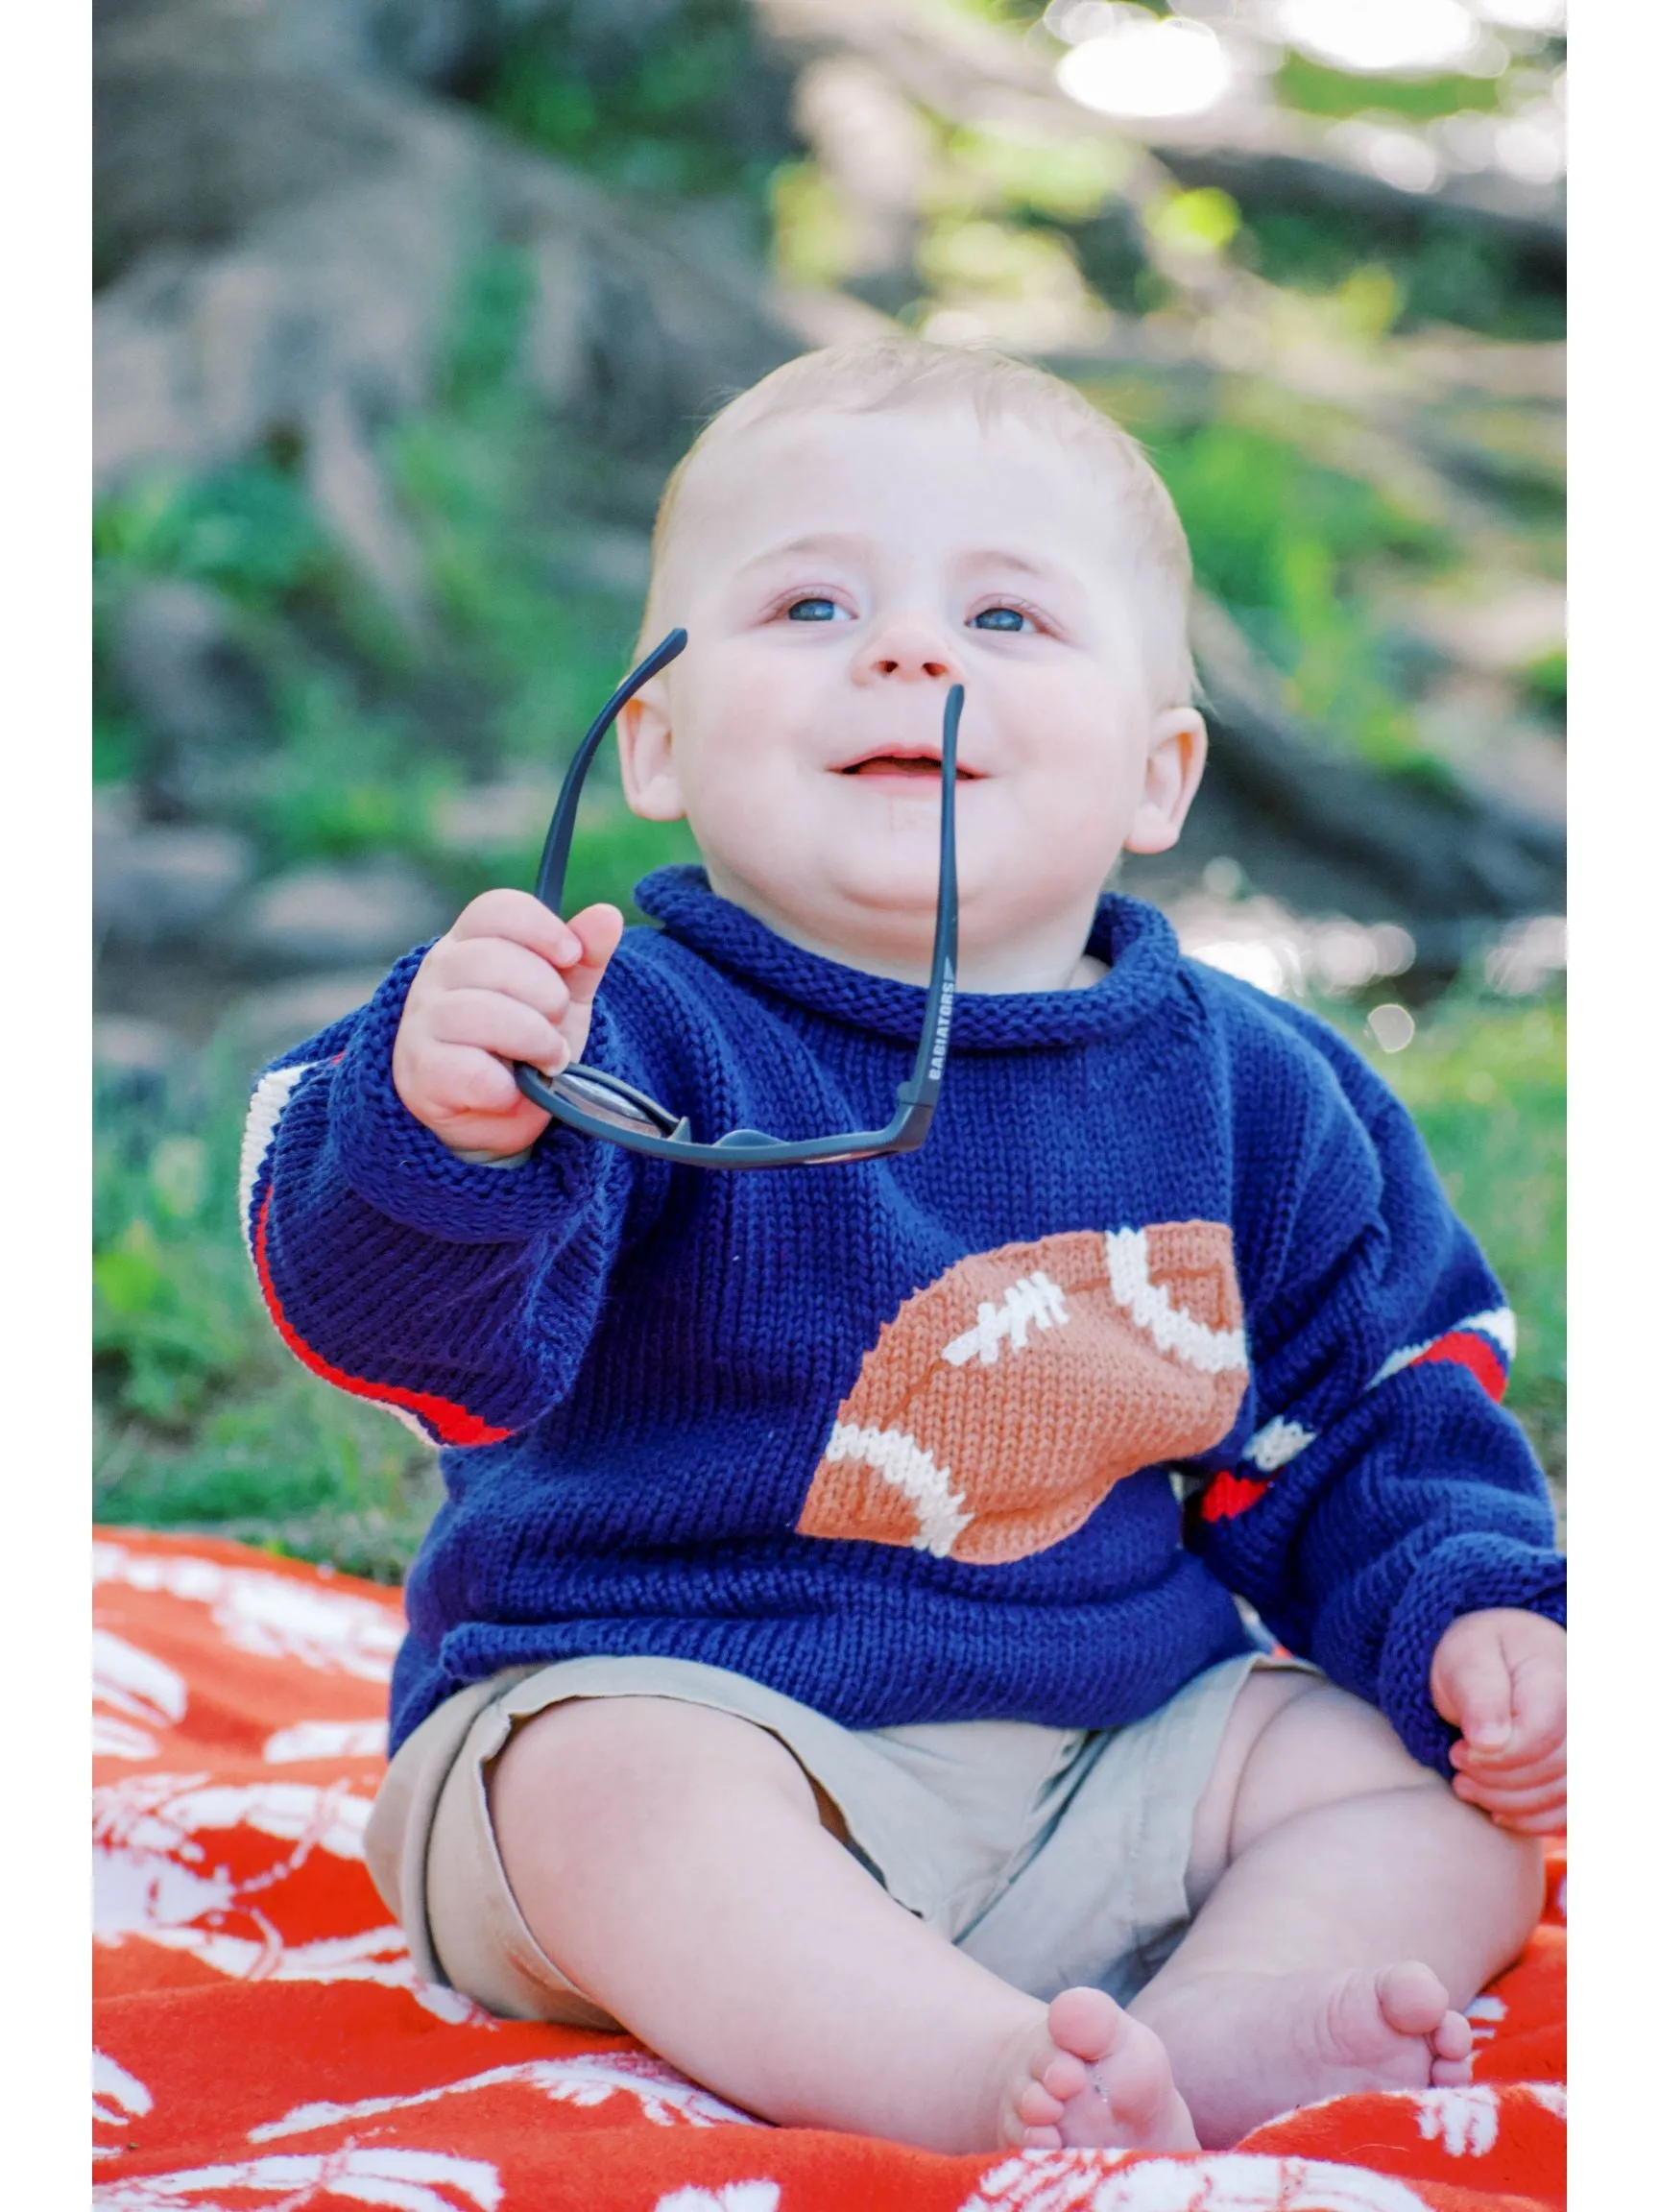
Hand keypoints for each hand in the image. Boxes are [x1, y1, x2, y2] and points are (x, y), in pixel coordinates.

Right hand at [392, 890, 624, 1157]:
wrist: (492, 1113)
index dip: (541, 928)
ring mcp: (423, 1020)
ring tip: (549, 1060)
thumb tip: (607, 915)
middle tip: (558, 1022)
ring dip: (534, 1040)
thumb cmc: (522, 1042)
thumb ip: (584, 959)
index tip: (572, 956)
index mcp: (470, 942)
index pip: (496, 909)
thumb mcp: (563, 997)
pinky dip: (507, 1086)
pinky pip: (471, 1069)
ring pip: (482, 1012)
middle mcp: (438, 973)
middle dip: (546, 995)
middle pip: (492, 959)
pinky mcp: (423, 1072)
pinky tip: (513, 1090)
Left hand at [1430, 1608, 1564, 1833]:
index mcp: (1557, 1680)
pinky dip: (1536, 1819)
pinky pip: (1573, 1809)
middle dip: (1497, 1782)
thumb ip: (1477, 1694)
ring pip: (1564, 1795)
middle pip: (1552, 1769)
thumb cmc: (1481, 1654)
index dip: (1494, 1758)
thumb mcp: (1465, 1659)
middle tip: (1459, 1773)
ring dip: (1511, 1804)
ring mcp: (1589, 1745)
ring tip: (1468, 1788)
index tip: (1458, 1752)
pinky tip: (1499, 1812)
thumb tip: (1489, 1740)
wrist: (1505, 1655)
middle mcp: (1584, 1716)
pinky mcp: (1583, 1769)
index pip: (1537, 1736)